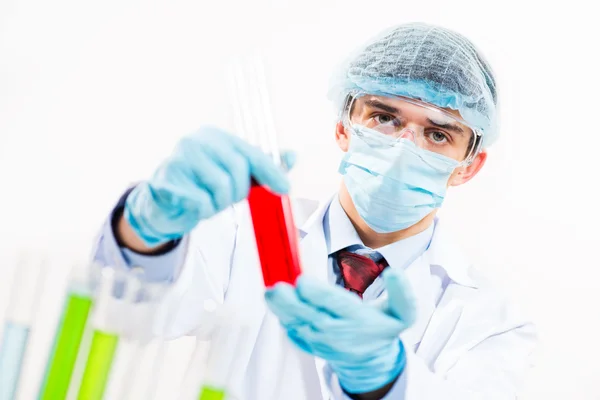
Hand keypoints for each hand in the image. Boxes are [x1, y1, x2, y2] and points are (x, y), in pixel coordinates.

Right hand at [124, 126, 293, 246]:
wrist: (161, 206)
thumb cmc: (201, 188)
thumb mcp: (234, 175)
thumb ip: (261, 166)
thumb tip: (292, 156)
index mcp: (215, 135)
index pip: (251, 152)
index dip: (271, 172)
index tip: (286, 189)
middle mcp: (195, 141)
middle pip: (238, 169)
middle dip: (237, 192)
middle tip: (225, 199)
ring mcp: (178, 158)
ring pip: (221, 188)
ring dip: (218, 204)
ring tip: (206, 201)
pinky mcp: (165, 180)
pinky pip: (201, 202)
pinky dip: (202, 211)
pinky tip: (192, 206)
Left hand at [265, 269, 415, 393]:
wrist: (370, 359)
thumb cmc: (381, 327)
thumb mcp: (402, 313)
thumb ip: (403, 294)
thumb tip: (395, 273)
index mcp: (358, 319)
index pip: (335, 305)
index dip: (317, 293)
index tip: (302, 280)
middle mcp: (336, 332)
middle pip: (309, 316)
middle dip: (290, 302)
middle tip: (276, 287)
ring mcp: (320, 341)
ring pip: (296, 324)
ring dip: (280, 308)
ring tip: (270, 292)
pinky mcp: (309, 345)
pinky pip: (293, 333)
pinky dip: (283, 319)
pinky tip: (276, 304)